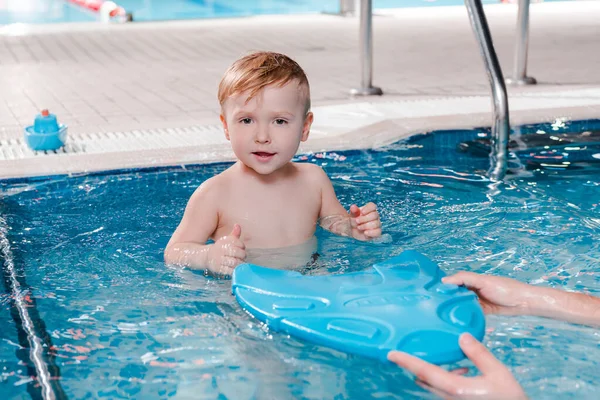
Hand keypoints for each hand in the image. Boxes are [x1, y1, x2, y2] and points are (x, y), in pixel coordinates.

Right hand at [207, 224, 245, 275]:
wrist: (204, 257)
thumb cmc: (219, 248)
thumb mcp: (225, 240)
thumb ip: (233, 234)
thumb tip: (238, 225)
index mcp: (222, 242)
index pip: (236, 242)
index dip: (242, 245)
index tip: (242, 247)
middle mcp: (220, 250)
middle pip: (236, 252)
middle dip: (243, 254)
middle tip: (243, 256)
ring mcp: (219, 260)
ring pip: (234, 262)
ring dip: (241, 263)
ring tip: (242, 263)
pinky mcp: (219, 269)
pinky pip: (230, 271)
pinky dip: (235, 270)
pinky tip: (237, 269)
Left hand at [349, 203, 381, 239]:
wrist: (352, 231)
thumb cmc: (354, 221)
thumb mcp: (352, 216)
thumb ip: (353, 211)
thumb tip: (353, 206)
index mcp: (369, 209)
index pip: (372, 206)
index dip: (368, 209)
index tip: (361, 213)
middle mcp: (375, 216)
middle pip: (374, 215)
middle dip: (364, 219)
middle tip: (357, 221)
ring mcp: (377, 224)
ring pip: (376, 224)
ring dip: (365, 226)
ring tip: (358, 227)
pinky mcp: (376, 232)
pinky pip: (378, 232)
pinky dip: (371, 232)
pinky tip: (365, 233)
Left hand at [388, 333, 526, 399]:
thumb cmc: (509, 398)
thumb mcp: (498, 373)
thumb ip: (478, 353)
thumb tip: (462, 336)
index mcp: (455, 388)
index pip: (424, 371)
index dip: (406, 361)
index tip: (391, 353)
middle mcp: (449, 397)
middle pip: (424, 379)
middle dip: (415, 366)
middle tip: (409, 350)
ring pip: (434, 385)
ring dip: (432, 372)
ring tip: (441, 357)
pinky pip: (445, 389)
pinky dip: (446, 378)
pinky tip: (463, 370)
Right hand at [442, 272, 532, 315]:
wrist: (524, 303)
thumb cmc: (505, 288)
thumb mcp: (483, 281)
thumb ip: (464, 279)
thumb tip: (444, 280)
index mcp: (472, 280)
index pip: (453, 282)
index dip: (443, 286)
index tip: (431, 293)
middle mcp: (473, 290)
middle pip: (456, 293)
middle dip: (446, 298)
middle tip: (433, 305)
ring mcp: (477, 301)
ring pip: (461, 303)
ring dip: (454, 308)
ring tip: (441, 314)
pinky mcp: (482, 312)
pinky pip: (469, 313)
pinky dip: (463, 315)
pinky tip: (455, 319)